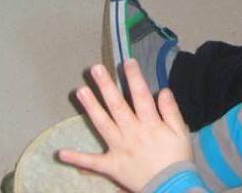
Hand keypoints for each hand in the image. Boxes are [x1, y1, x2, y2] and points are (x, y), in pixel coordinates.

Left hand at [58, 60, 191, 192]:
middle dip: (106, 86)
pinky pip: (93, 163)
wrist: (172, 189)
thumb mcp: (180, 133)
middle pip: (117, 106)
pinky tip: (61, 153)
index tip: (127, 61)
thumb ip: (171, 111)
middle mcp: (132, 133)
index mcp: (150, 124)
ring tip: (80, 91)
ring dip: (91, 108)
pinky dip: (77, 159)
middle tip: (95, 68)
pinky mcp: (112, 166)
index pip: (141, 96)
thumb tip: (163, 90)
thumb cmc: (177, 159)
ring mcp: (120, 149)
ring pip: (103, 125)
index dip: (134, 78)